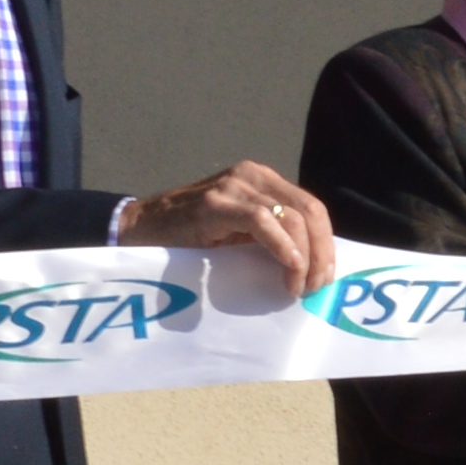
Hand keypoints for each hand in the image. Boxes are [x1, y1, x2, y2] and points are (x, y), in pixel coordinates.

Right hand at [120, 159, 336, 298]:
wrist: (138, 231)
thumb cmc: (189, 239)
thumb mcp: (238, 234)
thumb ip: (270, 238)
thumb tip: (311, 269)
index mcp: (263, 182)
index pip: (312, 208)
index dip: (326, 244)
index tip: (325, 278)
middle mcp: (253, 176)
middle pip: (310, 211)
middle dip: (321, 252)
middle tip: (316, 288)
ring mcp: (234, 187)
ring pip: (292, 216)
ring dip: (305, 257)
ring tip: (298, 287)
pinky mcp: (216, 203)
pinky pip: (262, 222)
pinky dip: (282, 248)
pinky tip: (288, 270)